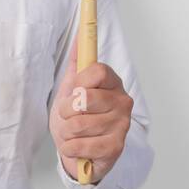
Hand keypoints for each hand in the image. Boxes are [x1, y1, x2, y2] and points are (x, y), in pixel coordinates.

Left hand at [49, 31, 131, 183]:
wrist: (79, 151)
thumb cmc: (76, 117)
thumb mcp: (72, 88)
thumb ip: (77, 63)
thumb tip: (79, 37)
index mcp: (113, 83)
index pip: (97, 70)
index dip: (79, 82)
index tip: (74, 90)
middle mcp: (122, 102)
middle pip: (84, 98)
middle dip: (66, 110)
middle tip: (69, 115)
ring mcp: (121, 125)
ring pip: (77, 124)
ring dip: (66, 131)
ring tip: (73, 133)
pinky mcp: (115, 147)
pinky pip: (78, 145)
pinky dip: (69, 147)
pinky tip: (77, 146)